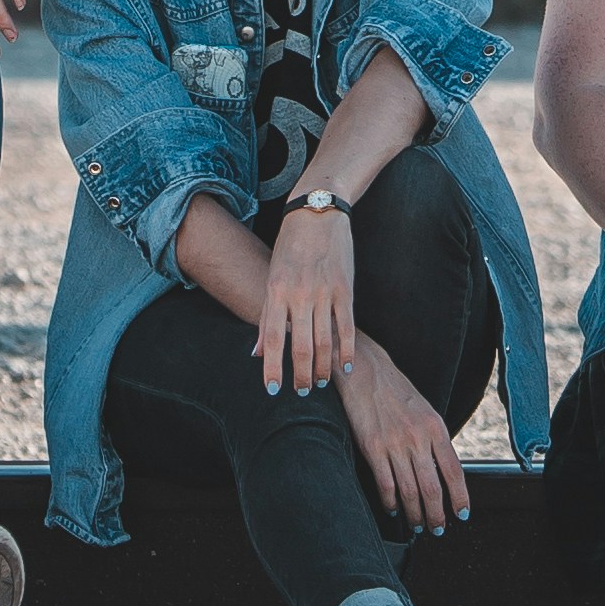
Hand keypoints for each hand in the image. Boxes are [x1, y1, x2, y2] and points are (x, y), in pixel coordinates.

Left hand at [257, 203, 359, 396]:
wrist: (317, 213)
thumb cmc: (290, 247)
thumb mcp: (271, 277)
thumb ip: (265, 317)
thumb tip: (257, 353)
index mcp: (277, 291)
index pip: (274, 338)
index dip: (272, 367)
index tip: (273, 390)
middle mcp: (301, 294)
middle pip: (302, 347)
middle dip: (302, 376)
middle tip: (303, 392)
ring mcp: (325, 292)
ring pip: (326, 342)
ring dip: (323, 369)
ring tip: (321, 383)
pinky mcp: (346, 289)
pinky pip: (347, 327)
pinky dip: (347, 351)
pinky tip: (344, 367)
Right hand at [340, 339, 471, 541]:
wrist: (367, 371)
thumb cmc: (396, 391)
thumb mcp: (425, 411)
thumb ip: (434, 440)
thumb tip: (443, 473)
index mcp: (435, 428)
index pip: (454, 471)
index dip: (460, 497)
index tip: (462, 514)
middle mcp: (418, 437)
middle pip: (432, 488)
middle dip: (437, 514)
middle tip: (437, 528)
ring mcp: (395, 443)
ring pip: (410, 491)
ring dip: (415, 514)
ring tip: (417, 524)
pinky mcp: (373, 447)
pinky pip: (386, 484)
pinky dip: (391, 501)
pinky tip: (393, 508)